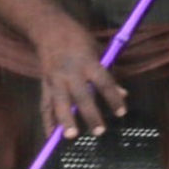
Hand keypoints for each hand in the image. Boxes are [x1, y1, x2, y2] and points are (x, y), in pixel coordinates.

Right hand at [29, 4, 125, 136]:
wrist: (50, 31)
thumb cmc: (79, 41)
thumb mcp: (98, 51)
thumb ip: (110, 74)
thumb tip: (124, 94)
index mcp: (88, 62)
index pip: (104, 82)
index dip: (113, 98)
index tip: (122, 113)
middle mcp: (71, 72)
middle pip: (81, 96)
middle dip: (90, 114)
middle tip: (100, 132)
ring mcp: (55, 80)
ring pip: (60, 102)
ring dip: (65, 120)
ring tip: (71, 136)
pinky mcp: (44, 85)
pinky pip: (45, 105)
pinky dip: (47, 121)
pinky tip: (51, 137)